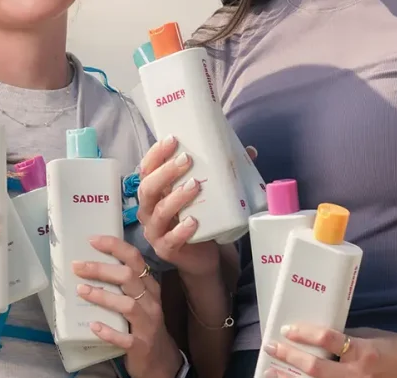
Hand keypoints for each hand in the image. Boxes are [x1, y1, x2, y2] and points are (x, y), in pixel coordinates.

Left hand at [73, 235, 182, 377]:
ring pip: (127, 305)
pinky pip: (125, 337)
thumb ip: (124, 284)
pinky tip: (93, 326)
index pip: (135, 259)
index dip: (114, 246)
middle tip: (77, 266)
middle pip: (128, 277)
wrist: (161, 360)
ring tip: (81, 290)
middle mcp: (151, 301)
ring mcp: (147, 324)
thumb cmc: (144, 324)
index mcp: (149, 286)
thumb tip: (92, 265)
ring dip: (103, 296)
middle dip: (101, 269)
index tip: (92, 240)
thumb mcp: (140, 299)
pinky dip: (108, 331)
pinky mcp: (141, 345)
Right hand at [137, 136, 255, 276]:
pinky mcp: (166, 249)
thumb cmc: (200, 218)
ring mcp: (155, 231)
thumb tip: (250, 151)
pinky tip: (194, 221)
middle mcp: (149, 210)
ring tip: (195, 185)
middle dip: (166, 171)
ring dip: (176, 197)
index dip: (156, 153)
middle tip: (187, 160)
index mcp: (155, 192)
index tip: (173, 139)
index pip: (147, 169)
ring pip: (159, 212)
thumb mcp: (206, 194)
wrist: (202, 256)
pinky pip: (171, 239)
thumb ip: (222, 172)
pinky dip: (182, 229)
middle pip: (148, 188)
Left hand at [262, 323, 396, 377]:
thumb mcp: (373, 336)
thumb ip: (348, 337)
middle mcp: (357, 374)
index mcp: (363, 352)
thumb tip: (322, 336)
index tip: (287, 328)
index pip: (328, 340)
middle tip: (271, 347)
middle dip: (289, 358)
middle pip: (315, 368)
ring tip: (270, 372)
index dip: (304, 334)